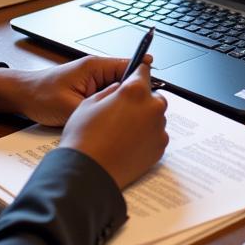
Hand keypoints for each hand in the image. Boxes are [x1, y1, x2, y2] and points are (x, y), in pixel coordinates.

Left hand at [0, 55, 138, 125]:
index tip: (158, 91)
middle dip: (135, 96)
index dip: (146, 78)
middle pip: (128, 81)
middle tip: (141, 114)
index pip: (130, 66)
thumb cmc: (41, 96)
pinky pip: (108, 98)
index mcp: (96, 67)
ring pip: (119, 92)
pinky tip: (113, 120)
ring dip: (122, 103)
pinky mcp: (90, 92)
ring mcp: (94, 81)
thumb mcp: (70, 106)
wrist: (21, 96)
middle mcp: (98, 71)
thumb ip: (96, 110)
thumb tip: (117, 115)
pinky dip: (112, 107)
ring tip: (128, 119)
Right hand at [58, 63, 167, 189]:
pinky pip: (155, 135)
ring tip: (121, 131)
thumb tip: (119, 90)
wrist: (88, 173)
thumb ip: (110, 91)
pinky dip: (146, 136)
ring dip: (143, 119)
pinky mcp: (160, 148)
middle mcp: (152, 107)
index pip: (143, 71)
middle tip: (121, 112)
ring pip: (154, 116)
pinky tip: (127, 143)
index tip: (135, 75)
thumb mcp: (89, 102)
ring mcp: (158, 129)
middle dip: (140, 100)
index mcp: (135, 91)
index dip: (136, 73)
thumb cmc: (84, 139)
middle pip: (151, 96)